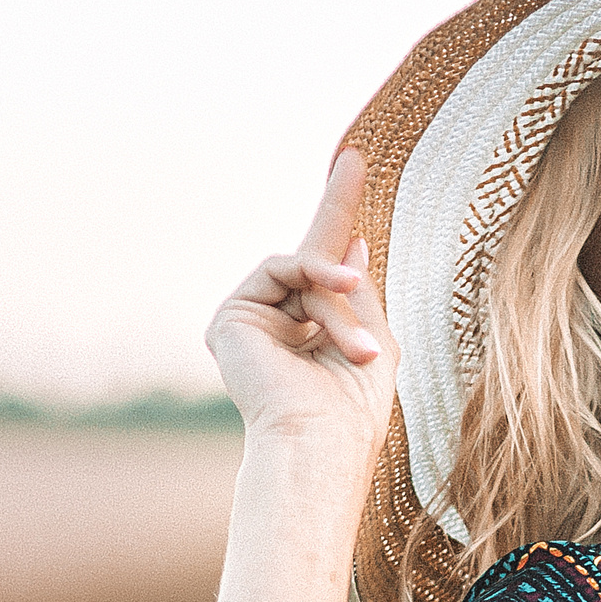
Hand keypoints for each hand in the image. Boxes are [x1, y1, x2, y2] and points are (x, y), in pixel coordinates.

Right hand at [204, 148, 398, 459]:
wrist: (321, 443)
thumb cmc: (353, 410)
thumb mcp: (370, 336)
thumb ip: (356, 290)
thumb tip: (352, 241)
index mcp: (310, 335)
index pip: (326, 273)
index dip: (339, 223)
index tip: (351, 169)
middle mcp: (277, 326)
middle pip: (310, 257)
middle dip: (336, 207)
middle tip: (355, 158)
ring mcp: (250, 322)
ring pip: (304, 272)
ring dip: (340, 301)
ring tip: (359, 348)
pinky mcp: (230, 319)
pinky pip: (281, 270)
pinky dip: (316, 284)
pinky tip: (340, 310)